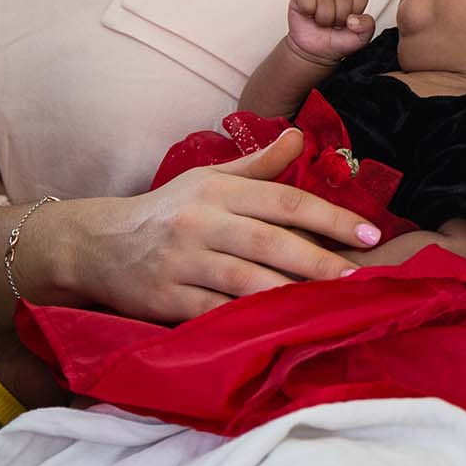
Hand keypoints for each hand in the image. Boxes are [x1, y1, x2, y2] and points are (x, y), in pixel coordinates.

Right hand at [38, 127, 384, 321]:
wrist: (95, 245)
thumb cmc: (166, 211)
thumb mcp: (209, 179)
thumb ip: (259, 165)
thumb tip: (301, 136)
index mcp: (218, 191)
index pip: (284, 200)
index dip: (328, 217)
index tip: (369, 233)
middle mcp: (202, 223)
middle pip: (270, 241)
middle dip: (319, 259)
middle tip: (359, 276)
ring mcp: (182, 263)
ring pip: (245, 279)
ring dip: (291, 293)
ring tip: (331, 305)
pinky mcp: (165, 299)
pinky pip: (214, 311)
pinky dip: (248, 320)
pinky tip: (280, 328)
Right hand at [285, 0, 374, 63]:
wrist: (315, 53)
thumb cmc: (336, 42)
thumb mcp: (360, 39)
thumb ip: (367, 26)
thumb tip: (354, 19)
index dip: (354, 11)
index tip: (349, 23)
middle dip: (339, 16)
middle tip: (334, 25)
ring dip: (324, 17)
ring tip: (322, 23)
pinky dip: (308, 10)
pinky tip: (310, 16)